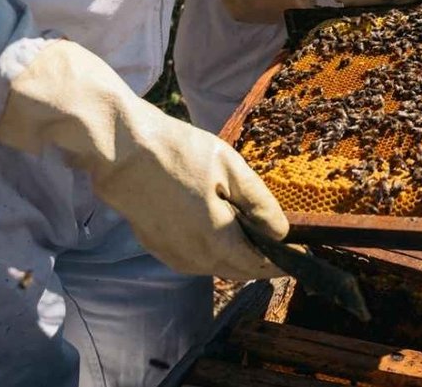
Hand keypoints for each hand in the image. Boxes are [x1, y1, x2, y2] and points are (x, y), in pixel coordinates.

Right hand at [0, 40, 287, 278]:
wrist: (121, 150)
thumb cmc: (179, 152)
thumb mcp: (230, 168)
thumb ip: (259, 204)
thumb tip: (281, 233)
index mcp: (217, 240)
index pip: (259, 265)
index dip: (282, 262)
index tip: (300, 255)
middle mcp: (194, 257)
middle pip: (237, 271)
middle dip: (260, 264)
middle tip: (279, 249)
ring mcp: (171, 254)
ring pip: (213, 268)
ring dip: (235, 261)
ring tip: (252, 243)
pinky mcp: (154, 246)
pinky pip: (192, 261)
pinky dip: (211, 256)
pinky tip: (215, 237)